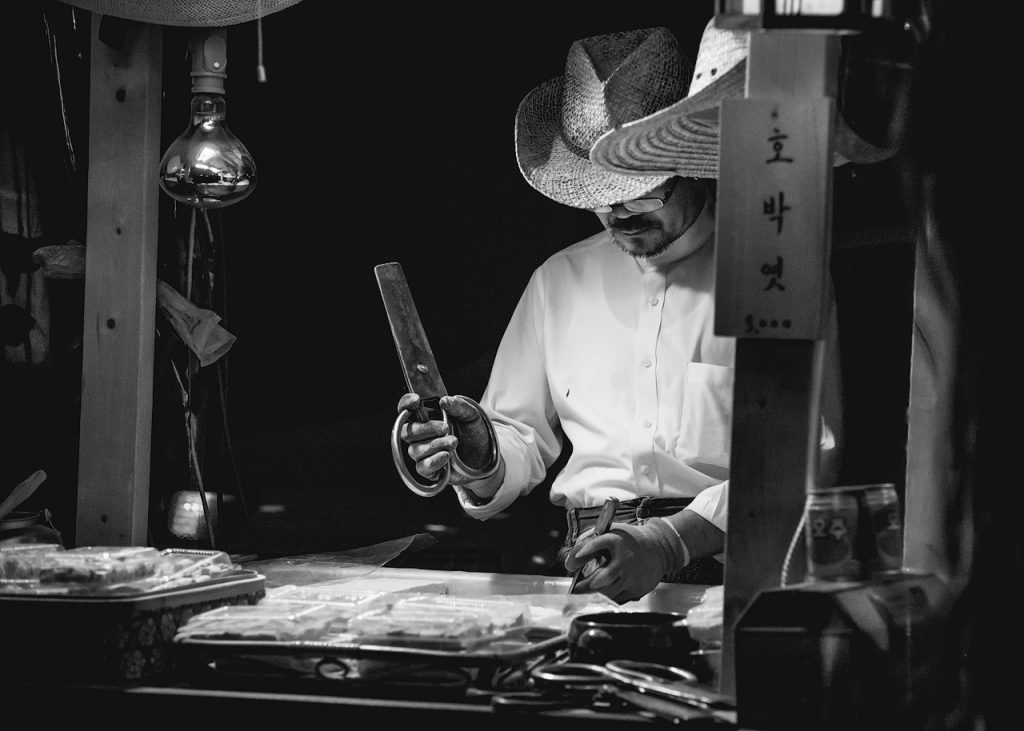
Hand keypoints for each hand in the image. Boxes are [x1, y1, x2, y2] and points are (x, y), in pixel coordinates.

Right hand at [396, 393, 494, 483]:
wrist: (485, 454)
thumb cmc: (473, 432)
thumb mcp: (470, 415)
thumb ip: (458, 406)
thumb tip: (443, 401)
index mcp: (426, 417)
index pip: (406, 409)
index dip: (406, 403)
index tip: (416, 400)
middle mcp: (420, 435)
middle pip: (406, 432)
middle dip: (425, 429)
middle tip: (445, 428)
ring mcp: (423, 453)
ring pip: (414, 450)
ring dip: (435, 445)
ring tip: (454, 442)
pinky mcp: (429, 470)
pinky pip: (422, 467)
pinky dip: (433, 461)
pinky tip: (446, 456)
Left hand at [564, 519, 686, 603]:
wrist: (658, 548)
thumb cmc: (628, 541)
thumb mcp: (609, 532)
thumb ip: (588, 542)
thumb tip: (570, 563)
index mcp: (616, 540)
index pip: (597, 544)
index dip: (583, 552)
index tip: (570, 564)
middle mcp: (625, 559)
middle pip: (602, 578)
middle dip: (584, 586)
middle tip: (574, 589)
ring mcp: (632, 576)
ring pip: (608, 592)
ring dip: (593, 595)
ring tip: (582, 596)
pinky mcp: (637, 589)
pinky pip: (618, 599)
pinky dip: (606, 599)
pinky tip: (600, 596)